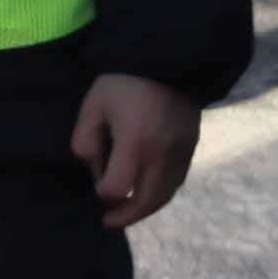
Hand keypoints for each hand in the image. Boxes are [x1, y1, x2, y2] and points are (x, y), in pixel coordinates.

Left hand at [71, 73, 199, 230]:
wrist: (169, 57)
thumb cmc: (123, 80)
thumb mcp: (93, 106)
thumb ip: (85, 142)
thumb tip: (95, 172)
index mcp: (135, 143)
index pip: (116, 189)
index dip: (102, 193)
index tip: (96, 184)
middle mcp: (162, 154)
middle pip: (146, 202)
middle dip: (125, 215)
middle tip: (108, 221)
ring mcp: (181, 152)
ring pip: (165, 195)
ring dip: (145, 208)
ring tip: (127, 211)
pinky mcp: (191, 146)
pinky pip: (177, 181)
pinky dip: (161, 193)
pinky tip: (146, 191)